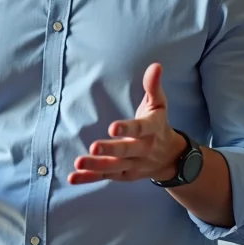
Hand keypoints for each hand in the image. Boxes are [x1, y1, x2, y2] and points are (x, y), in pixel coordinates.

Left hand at [69, 63, 184, 184]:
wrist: (170, 158)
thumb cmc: (159, 125)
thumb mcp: (159, 105)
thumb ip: (153, 87)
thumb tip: (155, 66)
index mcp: (152, 130)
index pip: (140, 129)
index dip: (127, 129)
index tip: (113, 127)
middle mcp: (143, 150)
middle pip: (126, 151)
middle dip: (110, 150)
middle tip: (94, 146)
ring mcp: (133, 164)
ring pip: (114, 167)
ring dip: (96, 165)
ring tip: (78, 162)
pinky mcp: (123, 174)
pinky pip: (105, 177)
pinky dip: (89, 178)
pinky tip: (73, 177)